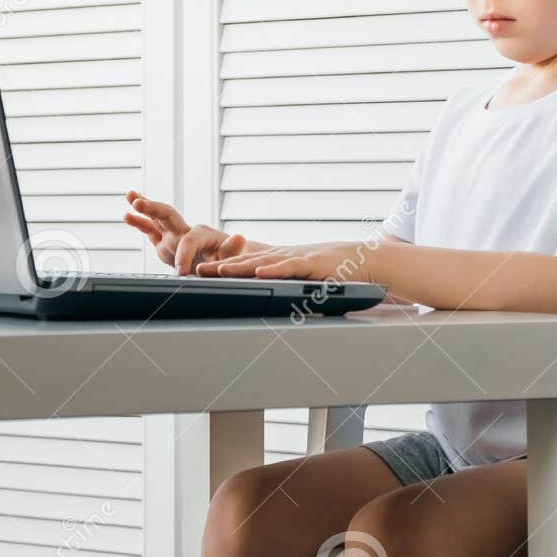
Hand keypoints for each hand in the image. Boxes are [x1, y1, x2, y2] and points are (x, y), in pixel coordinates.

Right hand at [123, 189, 250, 274]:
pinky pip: (150, 230)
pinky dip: (139, 222)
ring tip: (130, 195)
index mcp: (202, 235)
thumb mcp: (230, 258)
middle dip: (153, 208)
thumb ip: (231, 249)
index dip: (184, 254)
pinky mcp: (164, 241)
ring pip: (156, 217)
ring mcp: (173, 234)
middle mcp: (185, 230)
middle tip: (140, 203)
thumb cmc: (225, 261)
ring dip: (144, 206)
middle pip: (168, 214)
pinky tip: (126, 215)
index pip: (189, 240)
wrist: (219, 263)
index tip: (181, 272)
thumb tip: (239, 237)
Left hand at [196, 240, 370, 282]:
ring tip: (219, 270)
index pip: (244, 263)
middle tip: (198, 270)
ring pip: (263, 262)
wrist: (359, 259)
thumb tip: (264, 300)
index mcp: (277, 261)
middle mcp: (282, 257)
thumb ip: (282, 285)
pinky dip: (274, 269)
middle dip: (221, 266)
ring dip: (241, 266)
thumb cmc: (330, 270)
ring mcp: (296, 258)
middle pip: (246, 261)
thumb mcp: (300, 277)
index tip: (199, 272)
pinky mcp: (311, 263)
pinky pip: (289, 267)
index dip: (222, 266)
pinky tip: (259, 272)